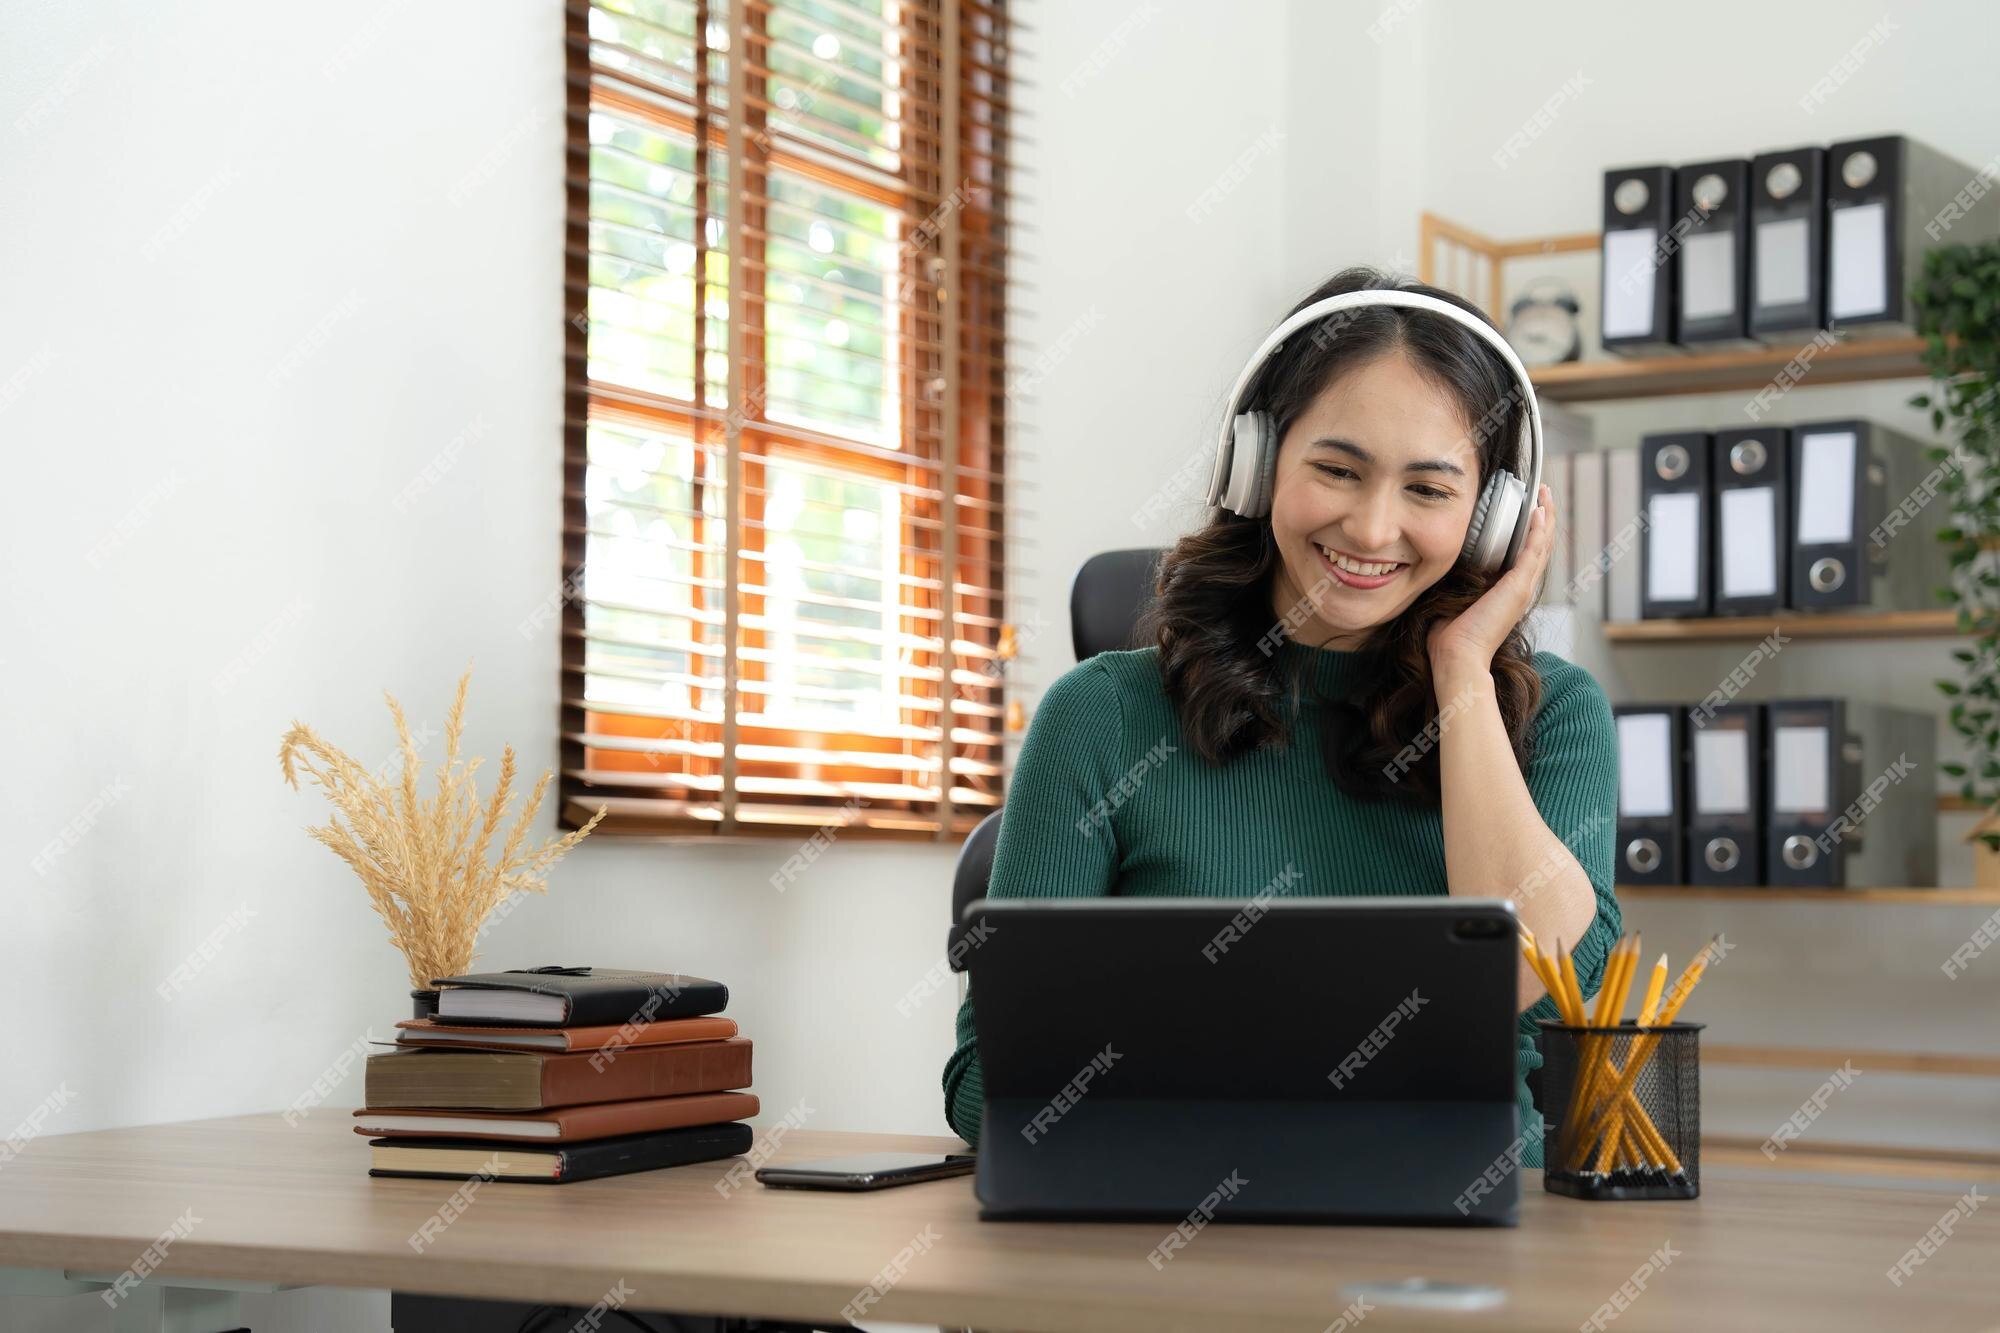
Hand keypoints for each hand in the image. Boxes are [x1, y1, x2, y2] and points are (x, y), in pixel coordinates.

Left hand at [1428, 483, 1554, 677]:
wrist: (1456, 657)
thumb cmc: (1449, 636)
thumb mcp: (1453, 599)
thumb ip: (1457, 581)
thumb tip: (1441, 563)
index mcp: (1507, 591)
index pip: (1525, 554)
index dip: (1529, 530)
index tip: (1527, 507)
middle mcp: (1520, 588)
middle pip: (1539, 545)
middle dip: (1542, 516)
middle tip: (1542, 491)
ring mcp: (1522, 588)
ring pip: (1541, 545)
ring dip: (1544, 517)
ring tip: (1544, 493)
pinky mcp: (1518, 588)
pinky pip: (1533, 553)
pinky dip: (1537, 531)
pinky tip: (1539, 512)